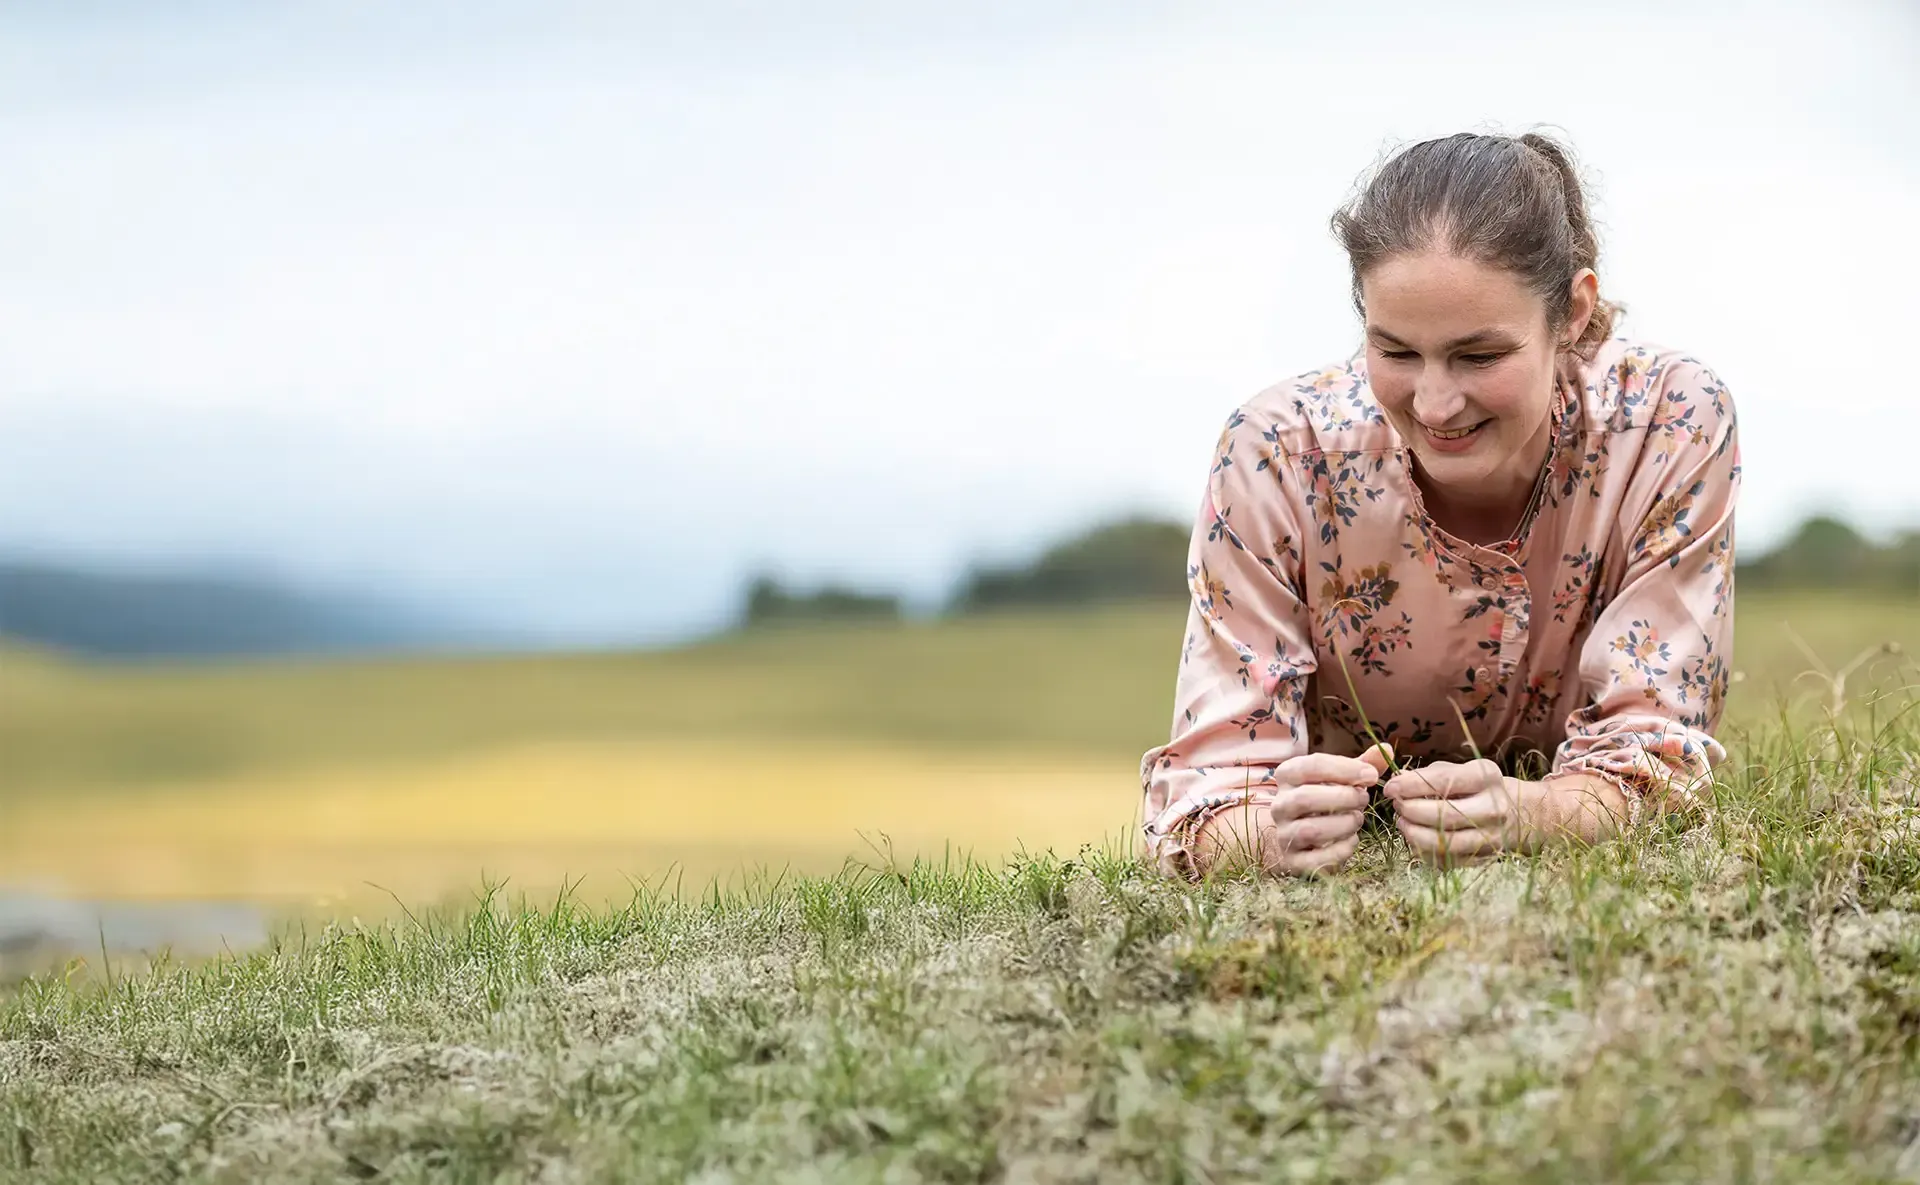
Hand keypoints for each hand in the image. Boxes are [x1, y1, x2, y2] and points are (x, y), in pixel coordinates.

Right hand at [1195, 744, 1392, 876]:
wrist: (1293, 836)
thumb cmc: (1322, 800)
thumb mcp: (1337, 779)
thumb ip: (1359, 766)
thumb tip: (1387, 748)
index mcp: (1287, 776)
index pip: (1312, 765)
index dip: (1345, 769)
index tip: (1372, 775)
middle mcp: (1279, 805)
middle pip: (1306, 798)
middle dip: (1344, 798)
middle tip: (1364, 800)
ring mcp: (1283, 834)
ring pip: (1311, 829)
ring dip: (1344, 824)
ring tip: (1358, 820)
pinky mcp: (1292, 862)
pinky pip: (1317, 859)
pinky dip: (1342, 850)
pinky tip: (1352, 840)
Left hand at [1385, 761, 1627, 865]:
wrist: (1523, 814)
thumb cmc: (1480, 787)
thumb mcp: (1462, 770)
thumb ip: (1430, 774)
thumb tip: (1398, 783)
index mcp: (1486, 777)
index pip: (1444, 781)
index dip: (1411, 785)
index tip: (1390, 787)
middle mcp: (1493, 807)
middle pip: (1444, 815)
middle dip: (1411, 811)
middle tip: (1397, 806)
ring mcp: (1491, 836)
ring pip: (1445, 843)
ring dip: (1414, 834)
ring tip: (1402, 822)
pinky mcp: (1484, 858)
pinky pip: (1447, 860)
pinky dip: (1424, 851)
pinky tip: (1417, 839)